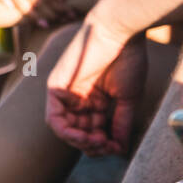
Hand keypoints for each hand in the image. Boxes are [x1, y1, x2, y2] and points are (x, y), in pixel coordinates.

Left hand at [46, 11, 145, 155]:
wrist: (119, 32)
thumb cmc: (128, 59)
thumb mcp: (127, 98)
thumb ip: (121, 124)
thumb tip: (120, 150)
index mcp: (96, 99)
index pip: (94, 130)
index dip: (104, 144)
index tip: (117, 149)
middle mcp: (78, 98)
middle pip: (79, 132)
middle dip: (92, 144)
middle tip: (106, 146)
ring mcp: (66, 93)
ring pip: (65, 129)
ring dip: (79, 141)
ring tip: (96, 142)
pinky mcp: (56, 87)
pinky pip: (54, 118)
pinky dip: (66, 132)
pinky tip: (83, 136)